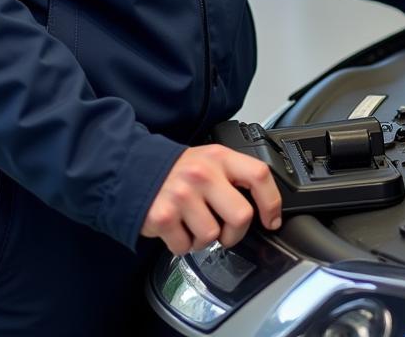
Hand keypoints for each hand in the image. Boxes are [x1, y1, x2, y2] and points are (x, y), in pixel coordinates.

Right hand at [141, 144, 281, 254]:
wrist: (133, 169)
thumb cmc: (179, 171)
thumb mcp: (210, 160)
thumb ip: (233, 176)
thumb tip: (263, 205)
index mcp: (220, 158)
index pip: (258, 175)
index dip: (272, 202)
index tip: (271, 220)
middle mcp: (202, 174)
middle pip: (241, 216)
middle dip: (236, 233)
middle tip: (225, 231)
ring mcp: (182, 195)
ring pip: (212, 236)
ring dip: (203, 239)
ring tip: (193, 223)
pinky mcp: (163, 216)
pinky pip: (185, 247)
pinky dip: (182, 244)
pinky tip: (176, 228)